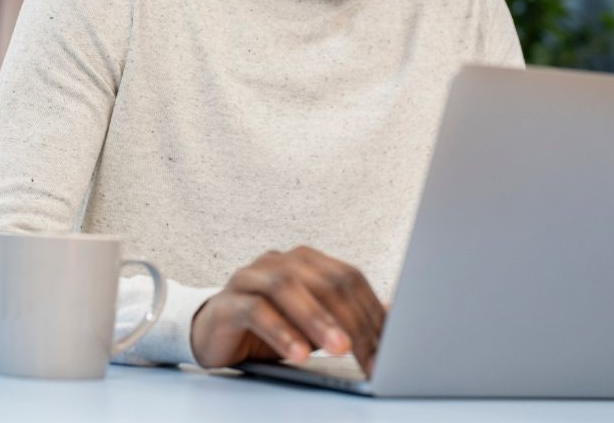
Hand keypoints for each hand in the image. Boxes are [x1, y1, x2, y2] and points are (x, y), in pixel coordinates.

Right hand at [190, 246, 385, 375]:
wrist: (217, 335)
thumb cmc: (271, 328)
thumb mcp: (316, 326)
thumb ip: (349, 318)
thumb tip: (396, 317)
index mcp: (305, 261)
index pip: (348, 278)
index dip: (371, 312)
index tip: (388, 348)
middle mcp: (278, 262)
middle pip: (323, 281)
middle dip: (350, 320)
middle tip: (368, 353)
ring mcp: (250, 277)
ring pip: (288, 288)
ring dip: (317, 320)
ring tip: (338, 349)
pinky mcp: (228, 301)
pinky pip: (255, 310)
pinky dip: (280, 332)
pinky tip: (297, 353)